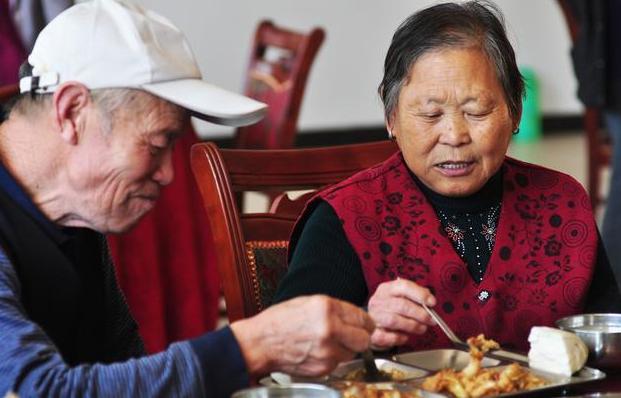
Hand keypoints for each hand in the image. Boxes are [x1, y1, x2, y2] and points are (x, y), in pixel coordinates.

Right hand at [230, 295, 374, 376]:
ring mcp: (327, 351)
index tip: (365, 325)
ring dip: (346, 349)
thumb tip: (355, 317)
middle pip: (364, 339)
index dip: (365, 322)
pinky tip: (318, 351)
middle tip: (352, 336)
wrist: (260, 344)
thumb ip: (334, 309)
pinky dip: (332, 359)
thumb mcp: (308, 303)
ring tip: (327, 343)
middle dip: (360, 337)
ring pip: (353, 353)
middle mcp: (330, 329)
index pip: (362, 317)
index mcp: (326, 308)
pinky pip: (338, 363)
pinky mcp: (323, 367)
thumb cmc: (280, 321)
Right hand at [367, 278, 435, 348]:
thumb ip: (415, 296)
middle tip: (431, 320)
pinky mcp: (373, 333)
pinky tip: (405, 337)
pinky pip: (386, 336)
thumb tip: (430, 300)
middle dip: (420, 313)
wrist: (371, 323)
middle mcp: (379, 301)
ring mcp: (374, 317)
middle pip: (401, 305)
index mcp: (387, 289)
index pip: (404, 286)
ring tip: (422, 328)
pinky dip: (399, 338)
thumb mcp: (401, 296)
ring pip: (394, 320)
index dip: (420, 294)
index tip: (432, 302)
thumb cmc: (391, 309)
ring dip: (412, 325)